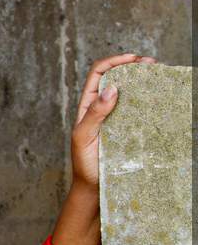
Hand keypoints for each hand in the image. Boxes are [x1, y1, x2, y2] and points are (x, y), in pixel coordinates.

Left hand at [71, 53, 156, 187]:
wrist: (94, 186)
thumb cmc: (84, 163)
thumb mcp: (84, 137)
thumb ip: (94, 114)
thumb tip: (111, 88)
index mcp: (87, 105)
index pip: (99, 74)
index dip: (114, 61)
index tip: (133, 58)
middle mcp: (102, 107)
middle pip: (117, 77)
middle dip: (133, 65)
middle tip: (152, 63)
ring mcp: (117, 117)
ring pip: (130, 91)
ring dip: (143, 79)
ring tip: (158, 73)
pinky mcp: (129, 128)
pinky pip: (139, 108)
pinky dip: (148, 97)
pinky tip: (159, 94)